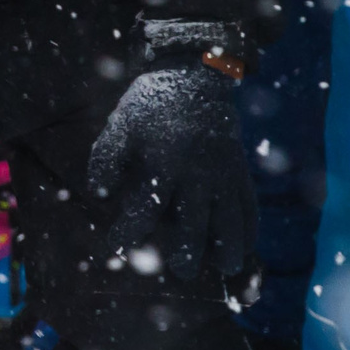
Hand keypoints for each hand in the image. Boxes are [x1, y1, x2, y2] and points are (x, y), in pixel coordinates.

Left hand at [87, 24, 257, 280]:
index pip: (144, 209)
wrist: (196, 78)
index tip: (115, 248)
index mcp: (164, 163)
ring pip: (231, 220)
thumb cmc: (153, 105)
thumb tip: (99, 194)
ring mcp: (224, 174)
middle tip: (182, 272)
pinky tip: (246, 250)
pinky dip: (250, 230)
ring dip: (229, 247)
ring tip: (226, 270)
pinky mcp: (240, 172)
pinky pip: (250, 207)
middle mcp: (197, 174)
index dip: (129, 232)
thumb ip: (107, 159)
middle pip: (195, 223)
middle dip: (188, 251)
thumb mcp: (121, 125)